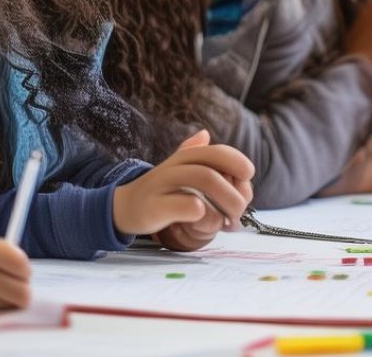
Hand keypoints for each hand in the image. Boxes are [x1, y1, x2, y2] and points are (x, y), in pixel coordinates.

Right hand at [113, 130, 254, 251]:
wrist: (124, 207)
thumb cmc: (162, 192)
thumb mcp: (184, 173)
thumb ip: (211, 169)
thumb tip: (235, 162)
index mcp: (186, 156)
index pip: (218, 151)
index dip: (238, 163)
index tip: (247, 180)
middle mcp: (175, 166)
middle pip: (213, 168)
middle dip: (235, 193)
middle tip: (239, 212)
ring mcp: (164, 184)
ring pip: (204, 179)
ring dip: (225, 202)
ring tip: (229, 220)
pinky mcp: (155, 207)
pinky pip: (186, 204)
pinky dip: (202, 212)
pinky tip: (203, 220)